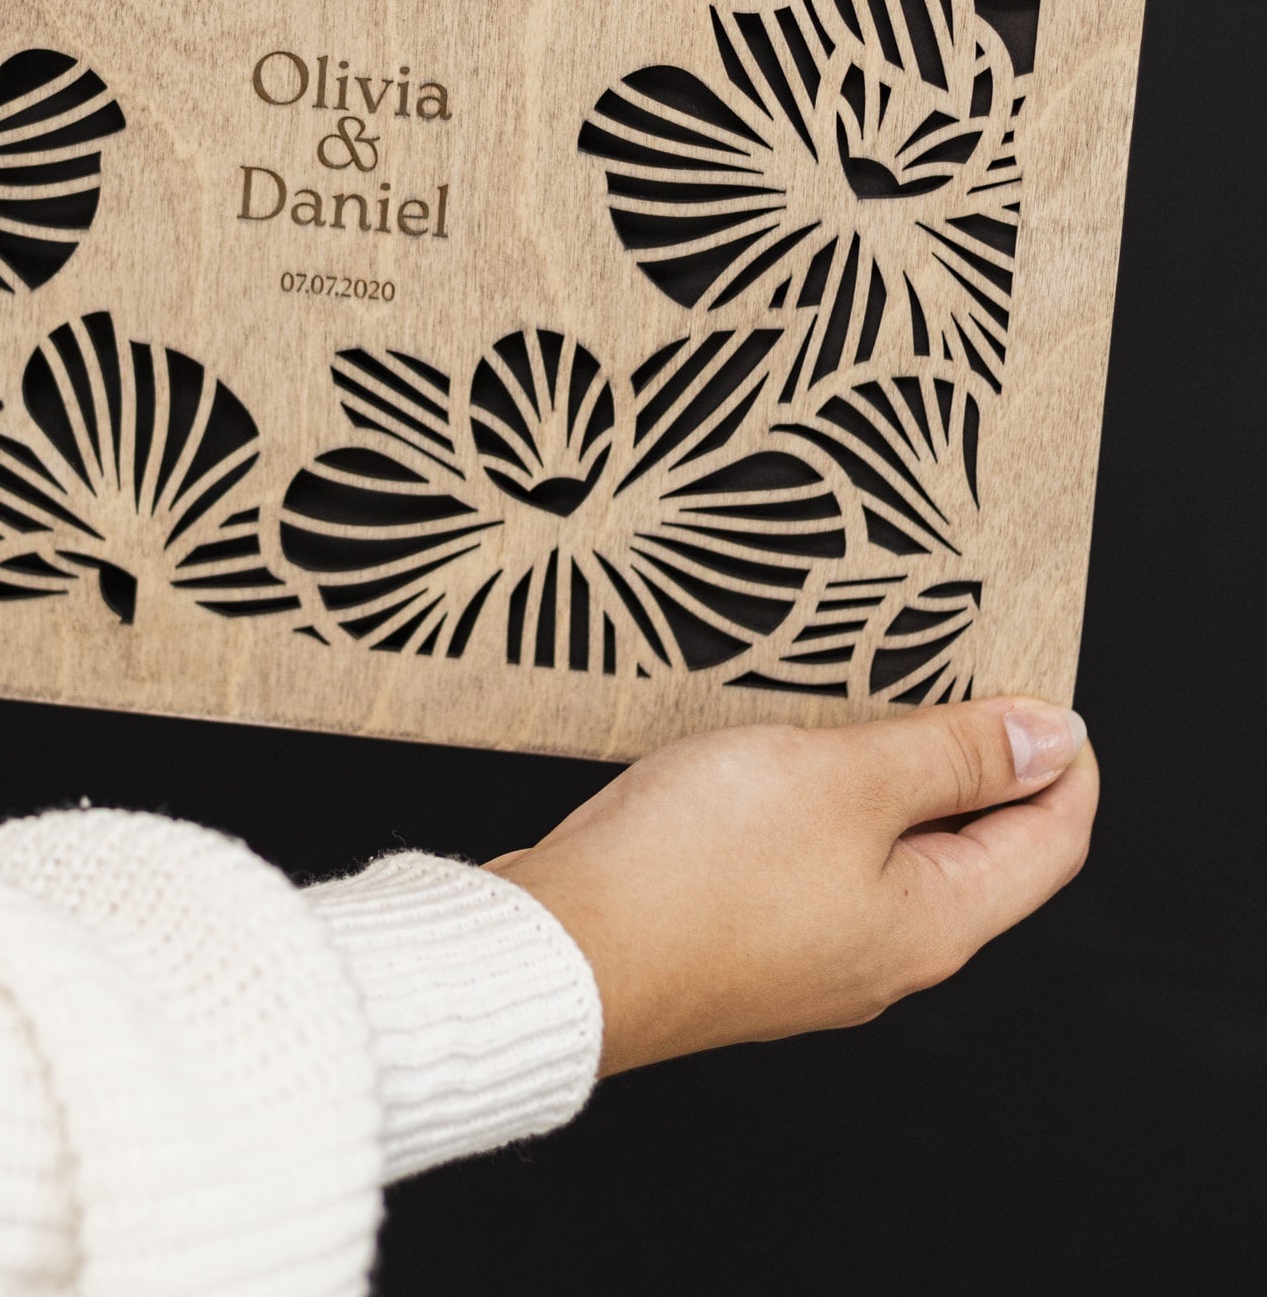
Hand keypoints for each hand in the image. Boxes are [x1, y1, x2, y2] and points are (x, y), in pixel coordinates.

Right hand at [490, 698, 1095, 1074]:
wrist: (563, 947)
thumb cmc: (695, 870)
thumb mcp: (842, 779)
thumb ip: (950, 756)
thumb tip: (1052, 738)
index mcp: (935, 923)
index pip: (1051, 840)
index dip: (1061, 758)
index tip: (1037, 687)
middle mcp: (885, 954)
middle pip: (973, 851)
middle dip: (973, 761)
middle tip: (943, 671)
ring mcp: (811, 953)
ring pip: (885, 854)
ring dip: (886, 776)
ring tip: (851, 700)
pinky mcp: (744, 938)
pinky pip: (813, 862)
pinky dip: (818, 802)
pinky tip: (771, 755)